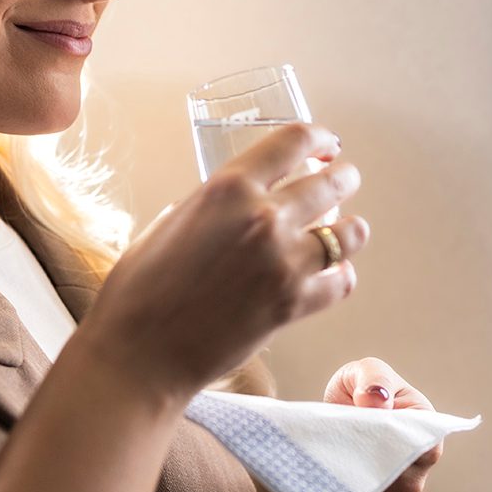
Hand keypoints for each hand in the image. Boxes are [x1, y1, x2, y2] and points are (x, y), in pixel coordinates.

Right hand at [76, 123, 370, 400]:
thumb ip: (213, 206)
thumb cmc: (140, 290)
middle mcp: (264, 218)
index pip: (294, 141)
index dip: (319, 138)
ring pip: (349, 234)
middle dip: (343, 179)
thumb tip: (238, 204)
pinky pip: (342, 282)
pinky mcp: (293, 304)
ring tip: (347, 230)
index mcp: (228, 189)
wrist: (141, 352)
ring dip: (351, 229)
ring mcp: (284, 263)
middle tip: (343, 181)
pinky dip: (342, 276)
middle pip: (332, 184)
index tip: (326, 145)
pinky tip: (334, 274)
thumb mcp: (171, 222)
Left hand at [322, 357, 440, 491]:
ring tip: (335, 449)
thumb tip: (374, 400)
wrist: (343, 413)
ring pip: (380, 491)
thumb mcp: (368, 369)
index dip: (394, 440)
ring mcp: (400, 488)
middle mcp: (421, 464)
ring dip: (356, 472)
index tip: (364, 425)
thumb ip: (374, 378)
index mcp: (428, 428)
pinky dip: (346, 485)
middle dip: (369, 457)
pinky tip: (332, 466)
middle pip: (401, 475)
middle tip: (341, 438)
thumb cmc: (364, 386)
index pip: (425, 447)